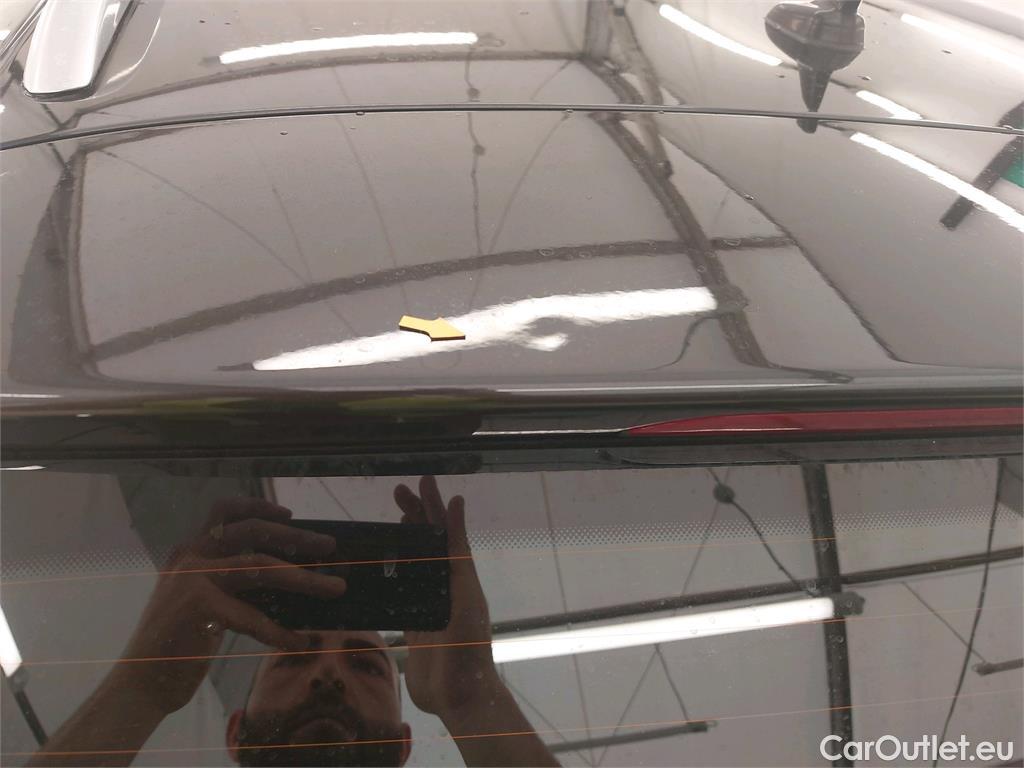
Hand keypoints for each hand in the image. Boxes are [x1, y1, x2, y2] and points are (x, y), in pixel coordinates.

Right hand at [113, 498, 346, 715]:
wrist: (140, 682)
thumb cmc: (179, 641)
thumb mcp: (202, 599)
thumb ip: (231, 580)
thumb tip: (287, 573)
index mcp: (189, 550)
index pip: (223, 510)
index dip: (258, 507)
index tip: (289, 515)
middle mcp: (190, 557)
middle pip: (252, 531)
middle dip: (297, 537)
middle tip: (329, 546)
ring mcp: (192, 580)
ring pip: (262, 567)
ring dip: (305, 579)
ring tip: (335, 588)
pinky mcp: (198, 608)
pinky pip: (254, 617)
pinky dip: (281, 631)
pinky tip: (300, 642)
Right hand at [394, 477, 497, 721]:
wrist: (459, 696)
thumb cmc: (467, 643)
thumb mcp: (464, 592)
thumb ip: (458, 549)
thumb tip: (457, 503)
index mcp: (458, 574)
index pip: (443, 530)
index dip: (432, 504)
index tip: (420, 479)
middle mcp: (443, 585)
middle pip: (426, 542)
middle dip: (414, 515)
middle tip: (396, 490)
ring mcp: (427, 604)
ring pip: (412, 563)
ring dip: (402, 541)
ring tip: (390, 519)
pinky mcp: (412, 625)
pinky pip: (399, 594)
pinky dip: (389, 578)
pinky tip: (376, 566)